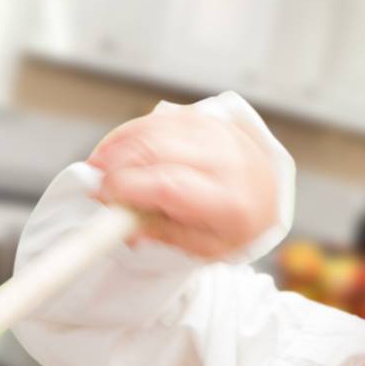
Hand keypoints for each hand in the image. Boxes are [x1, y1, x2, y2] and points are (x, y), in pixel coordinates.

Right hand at [87, 106, 278, 260]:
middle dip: (116, 163)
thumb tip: (124, 226)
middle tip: (95, 182)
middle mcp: (224, 159)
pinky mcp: (206, 118)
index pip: (169, 184)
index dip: (128, 186)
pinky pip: (161, 118)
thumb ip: (164, 235)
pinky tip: (118, 147)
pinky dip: (133, 130)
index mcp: (227, 200)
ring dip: (119, 144)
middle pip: (157, 149)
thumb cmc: (237, 225)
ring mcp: (216, 133)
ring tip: (100, 164)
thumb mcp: (206, 247)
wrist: (269, 195)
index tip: (103, 196)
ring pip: (155, 128)